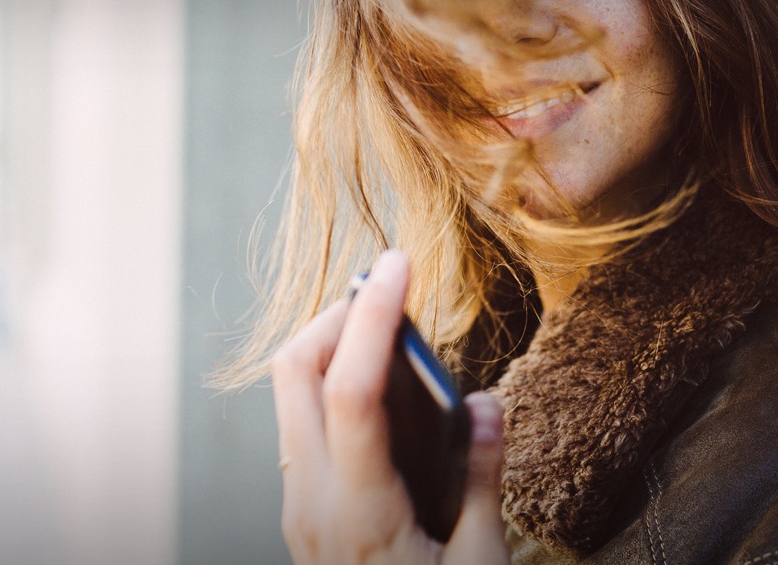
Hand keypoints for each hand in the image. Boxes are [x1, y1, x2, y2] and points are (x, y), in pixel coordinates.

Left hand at [271, 250, 509, 564]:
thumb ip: (482, 480)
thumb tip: (486, 402)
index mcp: (359, 512)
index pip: (351, 389)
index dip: (374, 317)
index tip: (399, 263)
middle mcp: (311, 501)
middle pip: (296, 373)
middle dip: (341, 314)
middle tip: (397, 287)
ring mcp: (300, 507)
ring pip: (290, 396)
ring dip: (334, 346)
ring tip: (396, 327)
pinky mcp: (305, 513)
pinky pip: (303, 425)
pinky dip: (335, 384)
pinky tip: (388, 392)